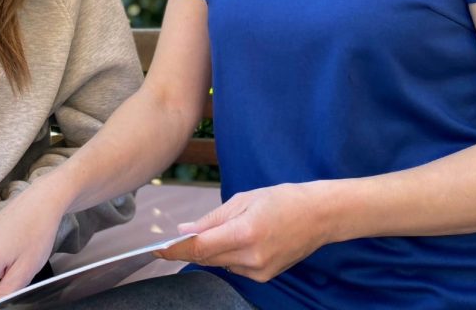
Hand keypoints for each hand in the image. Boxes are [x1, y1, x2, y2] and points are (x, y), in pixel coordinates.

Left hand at [157, 183, 330, 281]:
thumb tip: (185, 230)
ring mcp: (259, 271)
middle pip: (206, 258)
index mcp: (245, 233)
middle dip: (187, 249)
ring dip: (208, 251)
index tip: (157, 248)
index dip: (175, 249)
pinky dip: (226, 255)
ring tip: (212, 232)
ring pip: (219, 264)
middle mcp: (251, 258)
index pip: (200, 247)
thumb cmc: (282, 199)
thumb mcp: (244, 199)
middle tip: (171, 241)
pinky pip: (234, 267)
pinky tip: (235, 240)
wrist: (318, 216)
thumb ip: (212, 219)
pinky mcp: (264, 277)